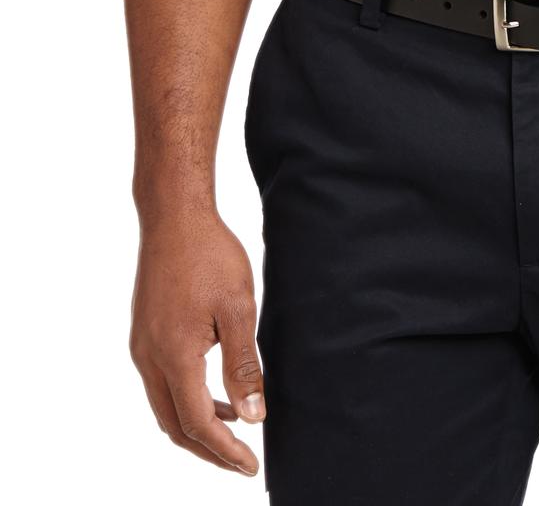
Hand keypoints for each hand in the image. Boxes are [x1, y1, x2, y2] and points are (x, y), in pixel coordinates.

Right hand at [129, 207, 265, 475]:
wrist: (174, 216)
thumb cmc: (210, 254)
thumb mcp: (238, 308)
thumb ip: (243, 365)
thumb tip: (253, 414)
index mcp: (174, 355)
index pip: (198, 423)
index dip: (224, 451)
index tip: (250, 465)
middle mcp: (149, 357)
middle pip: (175, 425)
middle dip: (208, 449)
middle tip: (240, 461)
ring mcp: (142, 346)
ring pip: (164, 406)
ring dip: (196, 424)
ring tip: (235, 427)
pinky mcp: (144, 333)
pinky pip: (161, 383)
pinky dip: (185, 399)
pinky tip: (213, 390)